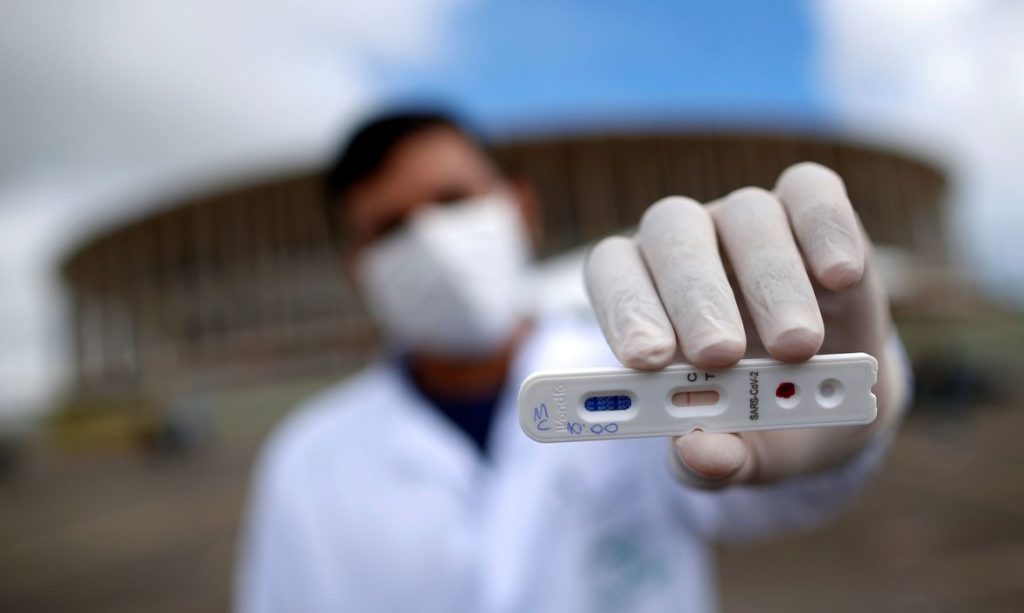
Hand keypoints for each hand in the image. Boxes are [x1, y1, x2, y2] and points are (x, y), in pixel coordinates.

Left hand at [584, 162, 906, 486]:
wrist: (836, 399)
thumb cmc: (763, 419)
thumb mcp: (740, 453)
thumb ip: (712, 460)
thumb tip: (698, 455)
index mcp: (645, 293)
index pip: (613, 274)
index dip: (624, 310)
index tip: (647, 362)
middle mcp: (688, 245)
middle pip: (673, 237)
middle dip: (695, 299)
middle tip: (719, 357)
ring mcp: (748, 221)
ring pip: (746, 217)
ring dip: (769, 282)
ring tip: (796, 349)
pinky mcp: (812, 210)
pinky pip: (811, 192)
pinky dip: (825, 229)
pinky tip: (839, 277)